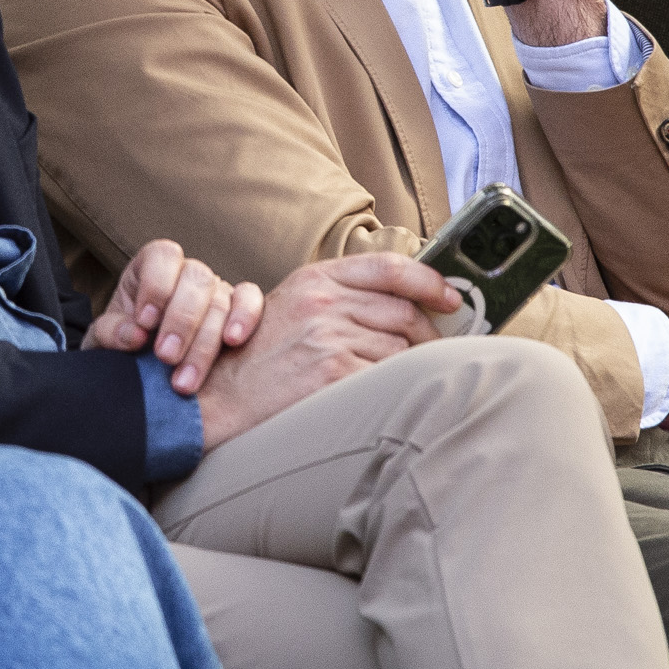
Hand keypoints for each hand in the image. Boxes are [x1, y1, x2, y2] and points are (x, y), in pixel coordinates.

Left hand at [85, 238, 267, 396]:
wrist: (142, 367)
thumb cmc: (122, 343)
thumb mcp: (104, 338)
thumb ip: (111, 332)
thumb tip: (134, 335)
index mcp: (153, 266)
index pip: (163, 257)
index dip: (156, 287)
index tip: (145, 322)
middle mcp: (187, 272)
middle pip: (197, 279)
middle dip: (181, 321)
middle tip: (165, 357)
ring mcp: (216, 289)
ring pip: (221, 300)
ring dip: (204, 342)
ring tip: (184, 380)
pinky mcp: (238, 308)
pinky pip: (251, 300)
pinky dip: (246, 316)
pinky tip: (233, 341)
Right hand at [196, 252, 455, 448]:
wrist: (218, 401)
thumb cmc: (256, 362)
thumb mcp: (292, 309)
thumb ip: (342, 299)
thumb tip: (408, 307)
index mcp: (315, 280)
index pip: (389, 268)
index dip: (429, 282)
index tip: (450, 298)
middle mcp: (322, 302)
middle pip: (404, 312)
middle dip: (426, 336)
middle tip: (430, 354)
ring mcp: (328, 338)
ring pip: (401, 350)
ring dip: (406, 369)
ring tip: (390, 383)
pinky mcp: (332, 374)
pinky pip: (386, 380)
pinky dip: (389, 392)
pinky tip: (376, 401)